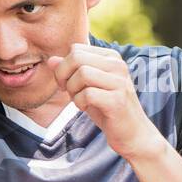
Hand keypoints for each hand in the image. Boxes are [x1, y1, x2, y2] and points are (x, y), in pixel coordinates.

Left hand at [45, 44, 164, 161]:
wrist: (131, 132)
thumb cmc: (106, 108)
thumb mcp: (85, 87)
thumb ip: (69, 72)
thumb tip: (51, 60)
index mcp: (111, 57)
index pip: (76, 49)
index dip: (63, 66)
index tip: (66, 82)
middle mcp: (118, 65)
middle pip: (76, 58)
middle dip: (63, 76)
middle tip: (67, 91)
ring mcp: (119, 82)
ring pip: (82, 74)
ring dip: (72, 90)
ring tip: (79, 100)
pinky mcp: (117, 100)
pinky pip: (87, 94)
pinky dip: (79, 103)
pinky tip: (85, 108)